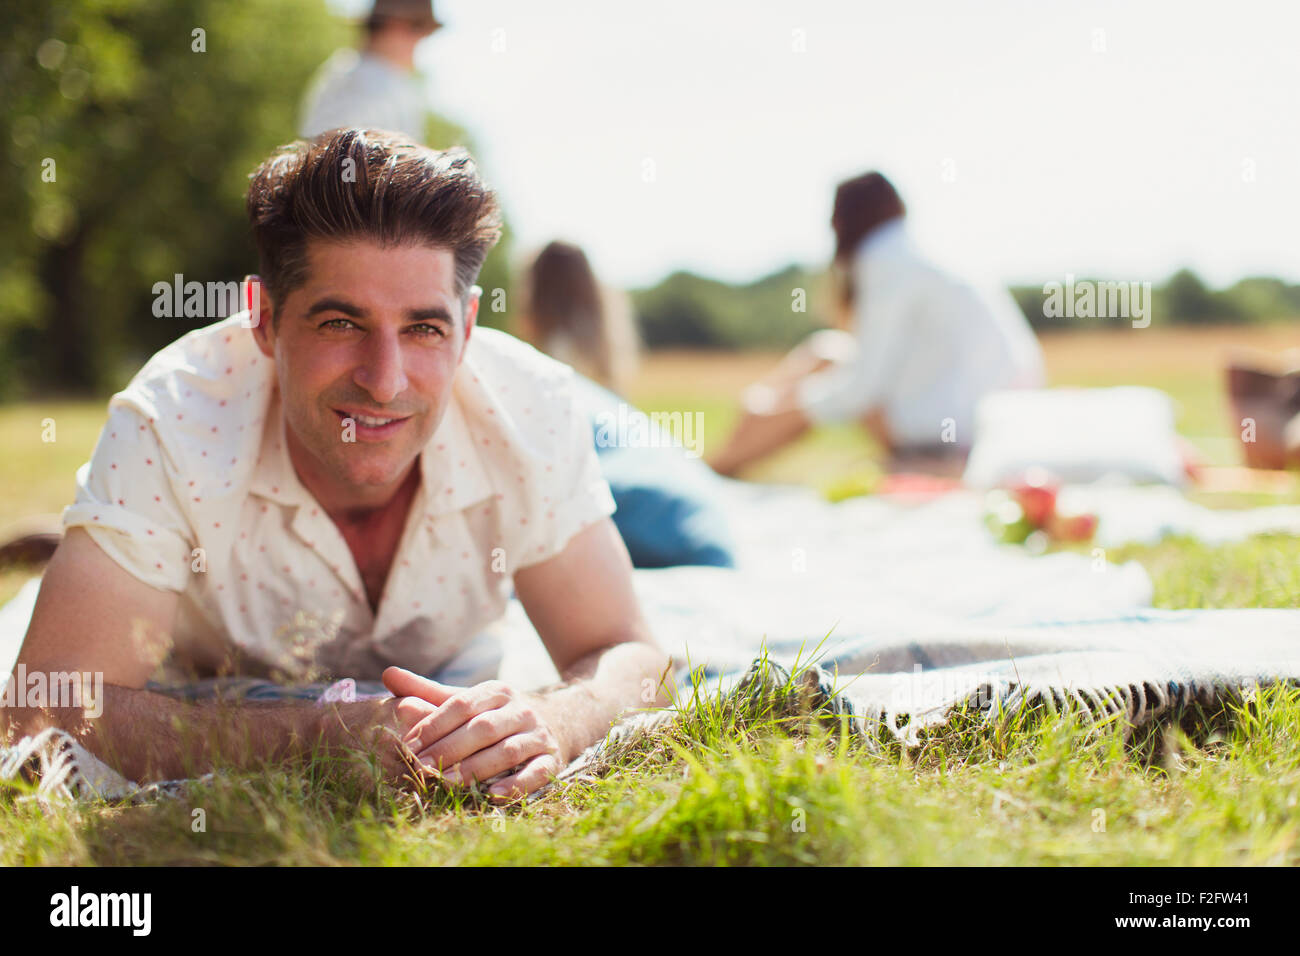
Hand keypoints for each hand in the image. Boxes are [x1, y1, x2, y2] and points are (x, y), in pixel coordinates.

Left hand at [381, 667, 566, 802]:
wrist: (555, 723)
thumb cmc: (494, 716)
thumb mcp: (466, 701)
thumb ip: (427, 693)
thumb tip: (388, 674)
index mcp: (497, 691)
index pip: (461, 704)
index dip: (433, 724)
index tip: (408, 745)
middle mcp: (520, 710)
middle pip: (483, 728)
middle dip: (450, 748)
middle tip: (421, 768)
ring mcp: (538, 735)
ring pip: (508, 750)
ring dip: (476, 768)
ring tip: (447, 783)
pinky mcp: (552, 760)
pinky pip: (536, 773)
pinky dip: (516, 785)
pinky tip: (492, 795)